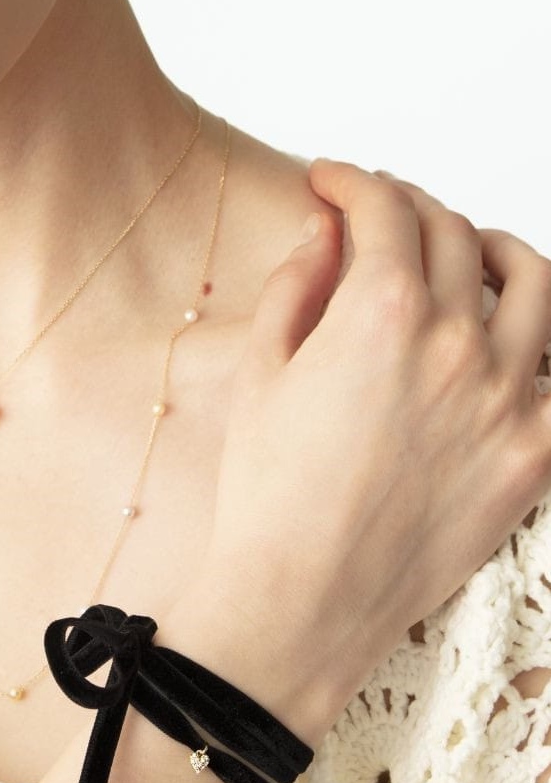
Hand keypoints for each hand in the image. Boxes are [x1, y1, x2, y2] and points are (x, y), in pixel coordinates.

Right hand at [173, 159, 550, 744]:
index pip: (385, 209)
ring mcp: (507, 398)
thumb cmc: (268, 496)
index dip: (354, 182)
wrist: (301, 600)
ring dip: (497, 250)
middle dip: (412, 209)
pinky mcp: (535, 454)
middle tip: (383, 216)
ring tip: (474, 253)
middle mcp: (455, 342)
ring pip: (533, 283)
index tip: (333, 182)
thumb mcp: (260, 373)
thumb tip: (324, 232)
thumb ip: (296, 285)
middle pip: (454, 233)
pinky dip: (546, 342)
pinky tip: (518, 341)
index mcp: (379, 312)